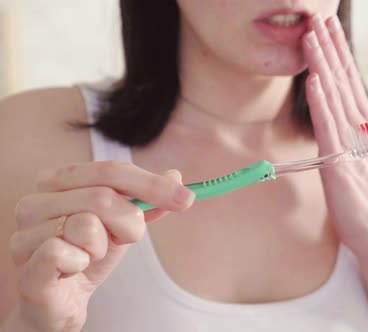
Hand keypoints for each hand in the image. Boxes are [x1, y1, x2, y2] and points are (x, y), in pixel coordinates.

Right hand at [7, 161, 194, 330]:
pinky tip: (73, 269)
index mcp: (58, 181)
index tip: (186, 199)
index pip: (112, 171)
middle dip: (129, 222)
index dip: (152, 184)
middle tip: (125, 238)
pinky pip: (67, 253)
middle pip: (103, 195)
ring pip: (87, 225)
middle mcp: (35, 201)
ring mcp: (24, 232)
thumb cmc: (88, 255)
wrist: (61, 301)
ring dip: (101, 247)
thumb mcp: (123, 224)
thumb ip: (147, 200)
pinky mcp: (25, 264)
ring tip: (87, 256)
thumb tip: (176, 176)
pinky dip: (82, 264)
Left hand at [303, 15, 367, 257]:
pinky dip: (322, 102)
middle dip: (330, 48)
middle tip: (319, 18)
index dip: (338, 55)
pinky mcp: (341, 165)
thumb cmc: (367, 201)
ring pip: (335, 98)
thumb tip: (343, 119)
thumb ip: (352, 137)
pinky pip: (329, 128)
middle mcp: (360, 131)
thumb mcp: (360, 161)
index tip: (328, 30)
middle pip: (343, 82)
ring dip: (323, 65)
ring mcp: (352, 146)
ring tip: (312, 36)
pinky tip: (315, 80)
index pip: (348, 84)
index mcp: (363, 129)